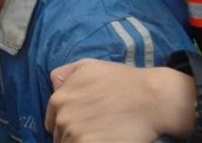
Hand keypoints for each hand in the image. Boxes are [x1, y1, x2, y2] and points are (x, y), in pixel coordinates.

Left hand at [45, 59, 195, 141]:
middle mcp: (62, 118)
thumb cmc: (120, 80)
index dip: (65, 125)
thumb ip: (63, 76)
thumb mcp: (86, 66)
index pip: (51, 123)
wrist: (150, 97)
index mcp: (58, 99)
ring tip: (100, 135)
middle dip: (73, 135)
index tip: (81, 125)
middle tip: (94, 129)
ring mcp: (75, 135)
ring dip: (80, 141)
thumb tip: (54, 88)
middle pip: (60, 137)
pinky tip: (104, 139)